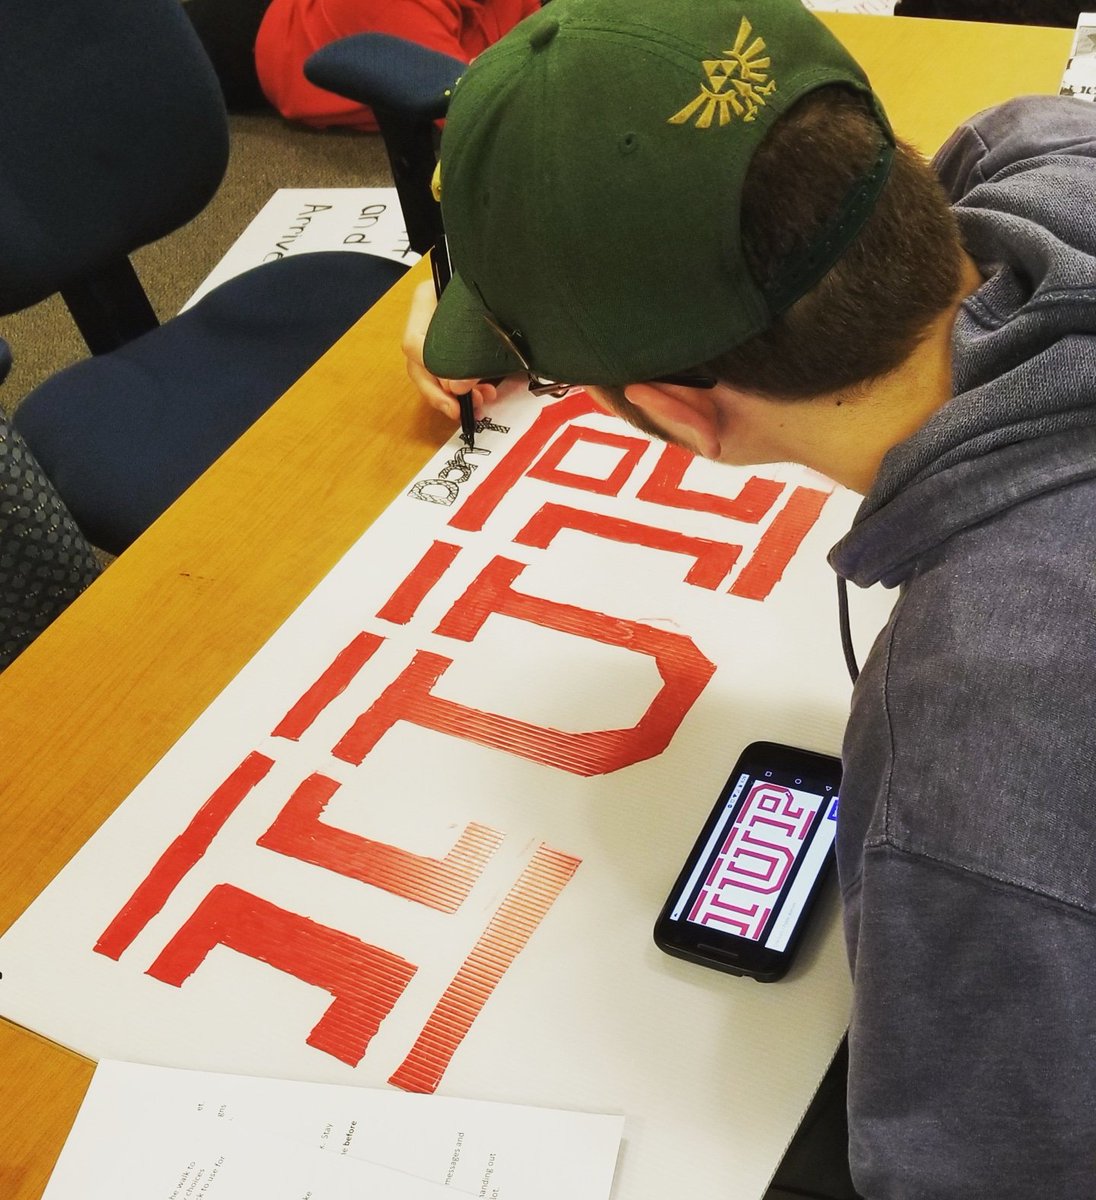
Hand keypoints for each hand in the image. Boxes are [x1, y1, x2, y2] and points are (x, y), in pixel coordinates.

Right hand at [402, 280, 497, 420]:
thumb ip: (470, 343)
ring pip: (429, 375)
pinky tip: (481, 395)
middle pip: (418, 365)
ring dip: (451, 396)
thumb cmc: (496, 280)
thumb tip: (459, 386)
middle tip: (457, 409)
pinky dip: (462, 390)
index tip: (453, 386)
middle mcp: (426, 316)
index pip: (414, 343)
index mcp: (427, 298)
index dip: (432, 370)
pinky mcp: (449, 345)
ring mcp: (434, 331)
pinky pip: (446, 374)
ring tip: (476, 403)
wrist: (507, 270)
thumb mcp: (481, 305)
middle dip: (437, 393)